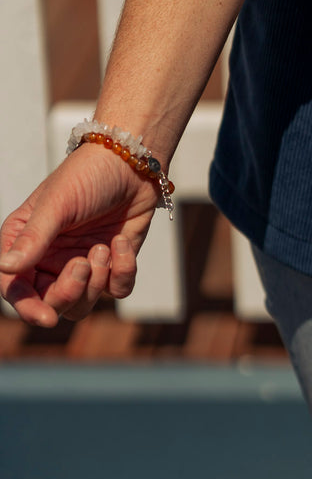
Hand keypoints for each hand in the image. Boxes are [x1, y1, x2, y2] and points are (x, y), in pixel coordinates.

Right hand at [0, 145, 158, 326]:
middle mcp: (50, 258)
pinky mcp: (113, 263)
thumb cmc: (88, 174)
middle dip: (68, 292)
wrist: (132, 160)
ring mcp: (83, 263)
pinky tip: (121, 243)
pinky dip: (122, 272)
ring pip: (83, 303)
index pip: (16, 287)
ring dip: (95, 282)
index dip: (27, 307)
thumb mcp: (57, 203)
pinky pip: (116, 289)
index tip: (46, 318)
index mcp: (25, 243)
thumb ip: (33, 237)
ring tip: (103, 247)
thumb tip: (7, 268)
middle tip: (83, 264)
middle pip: (51, 303)